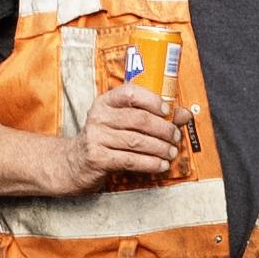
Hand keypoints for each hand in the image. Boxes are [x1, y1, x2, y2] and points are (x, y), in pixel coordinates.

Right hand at [59, 88, 187, 194]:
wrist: (73, 163)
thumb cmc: (104, 140)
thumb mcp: (122, 123)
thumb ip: (153, 116)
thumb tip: (185, 114)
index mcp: (105, 102)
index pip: (130, 93)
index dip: (152, 100)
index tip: (168, 110)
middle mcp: (99, 117)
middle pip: (139, 119)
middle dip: (163, 129)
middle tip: (175, 137)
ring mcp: (96, 138)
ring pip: (137, 142)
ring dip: (160, 148)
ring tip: (172, 153)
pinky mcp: (97, 158)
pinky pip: (130, 160)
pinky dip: (150, 163)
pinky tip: (161, 165)